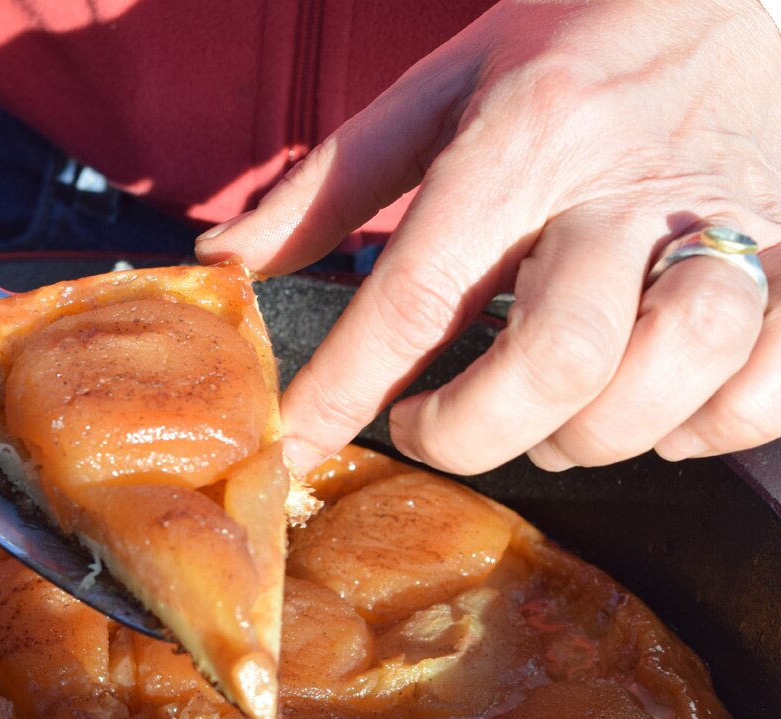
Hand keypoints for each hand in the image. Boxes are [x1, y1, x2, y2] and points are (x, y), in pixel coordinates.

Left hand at [196, 0, 780, 475]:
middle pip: (560, 356)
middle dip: (477, 429)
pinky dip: (713, 422)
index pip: (418, 293)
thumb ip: (327, 186)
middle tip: (436, 425)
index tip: (299, 445)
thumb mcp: (439, 88)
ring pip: (677, 369)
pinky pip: (775, 378)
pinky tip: (663, 406)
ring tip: (555, 418)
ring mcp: (732, 217)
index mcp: (522, 139)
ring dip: (600, 431)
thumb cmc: (577, 40)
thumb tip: (225, 261)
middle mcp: (628, 184)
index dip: (347, 389)